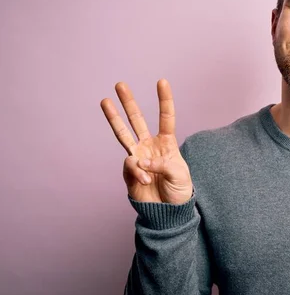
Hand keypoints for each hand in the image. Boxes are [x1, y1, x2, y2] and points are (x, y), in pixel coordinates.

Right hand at [100, 79, 192, 203]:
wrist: (169, 213)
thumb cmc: (179, 191)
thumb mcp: (180, 175)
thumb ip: (163, 164)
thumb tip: (141, 160)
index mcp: (167, 143)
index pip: (166, 118)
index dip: (164, 100)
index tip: (161, 82)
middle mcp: (150, 146)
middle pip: (137, 120)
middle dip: (129, 102)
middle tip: (120, 84)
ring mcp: (137, 157)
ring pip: (123, 134)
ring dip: (114, 117)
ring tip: (104, 101)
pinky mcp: (129, 171)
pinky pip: (130, 165)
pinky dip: (138, 171)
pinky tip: (146, 179)